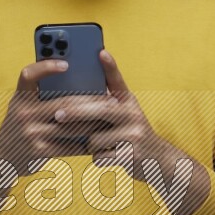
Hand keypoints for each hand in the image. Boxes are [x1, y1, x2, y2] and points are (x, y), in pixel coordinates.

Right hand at [0, 57, 110, 207]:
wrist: (1, 159)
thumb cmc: (18, 127)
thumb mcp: (21, 107)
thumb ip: (39, 95)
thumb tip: (74, 80)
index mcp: (20, 98)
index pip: (28, 75)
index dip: (46, 67)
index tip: (66, 64)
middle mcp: (24, 114)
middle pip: (64, 104)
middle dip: (90, 101)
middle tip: (110, 98)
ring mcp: (31, 134)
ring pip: (72, 126)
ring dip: (94, 122)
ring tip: (109, 118)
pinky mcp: (40, 152)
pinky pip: (70, 145)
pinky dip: (86, 142)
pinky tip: (99, 139)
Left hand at [51, 50, 210, 214]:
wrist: (157, 160)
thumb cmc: (131, 134)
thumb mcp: (124, 113)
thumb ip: (105, 101)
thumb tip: (73, 96)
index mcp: (128, 101)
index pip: (118, 81)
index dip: (110, 67)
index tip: (101, 53)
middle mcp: (133, 114)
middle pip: (100, 110)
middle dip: (76, 112)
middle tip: (57, 115)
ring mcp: (134, 135)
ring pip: (94, 138)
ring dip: (90, 144)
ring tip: (100, 144)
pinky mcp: (130, 155)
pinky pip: (100, 156)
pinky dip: (98, 158)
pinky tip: (108, 156)